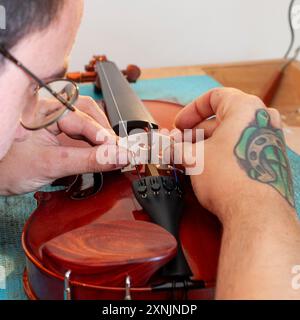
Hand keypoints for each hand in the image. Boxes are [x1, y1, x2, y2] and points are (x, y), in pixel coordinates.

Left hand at [0, 96, 127, 194]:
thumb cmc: (9, 167)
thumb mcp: (53, 165)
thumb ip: (89, 161)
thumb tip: (118, 157)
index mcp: (43, 110)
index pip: (83, 119)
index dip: (104, 136)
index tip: (121, 152)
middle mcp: (51, 111)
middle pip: (88, 113)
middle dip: (106, 132)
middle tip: (120, 151)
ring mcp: (56, 121)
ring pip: (88, 121)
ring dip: (102, 137)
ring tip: (114, 152)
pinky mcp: (59, 133)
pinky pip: (83, 133)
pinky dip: (95, 143)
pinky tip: (102, 152)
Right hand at [175, 87, 294, 223]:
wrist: (255, 213)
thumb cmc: (232, 180)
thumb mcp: (194, 157)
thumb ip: (177, 146)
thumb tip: (169, 147)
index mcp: (246, 109)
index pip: (214, 97)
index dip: (190, 110)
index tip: (180, 124)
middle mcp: (262, 122)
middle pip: (221, 119)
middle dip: (195, 132)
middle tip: (178, 144)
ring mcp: (268, 143)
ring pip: (230, 136)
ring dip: (206, 145)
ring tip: (188, 157)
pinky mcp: (269, 162)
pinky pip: (240, 150)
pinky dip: (221, 154)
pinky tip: (205, 166)